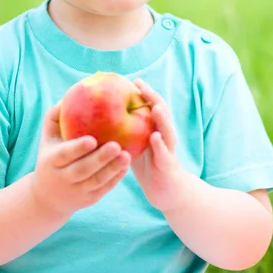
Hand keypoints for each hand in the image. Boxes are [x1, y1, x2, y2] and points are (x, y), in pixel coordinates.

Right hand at [31, 103, 130, 217]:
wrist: (47, 197)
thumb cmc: (50, 156)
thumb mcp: (47, 138)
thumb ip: (55, 116)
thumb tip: (69, 95)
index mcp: (51, 161)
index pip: (65, 155)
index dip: (78, 148)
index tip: (92, 139)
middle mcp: (63, 178)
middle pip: (83, 170)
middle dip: (100, 159)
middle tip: (116, 145)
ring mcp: (77, 191)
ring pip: (96, 182)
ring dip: (112, 169)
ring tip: (127, 155)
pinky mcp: (89, 200)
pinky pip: (104, 189)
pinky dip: (115, 178)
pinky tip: (126, 165)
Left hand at [131, 79, 185, 211]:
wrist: (166, 192)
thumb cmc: (148, 166)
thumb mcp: (135, 145)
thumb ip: (126, 131)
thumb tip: (102, 116)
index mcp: (156, 129)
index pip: (152, 106)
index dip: (145, 93)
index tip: (133, 80)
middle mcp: (165, 136)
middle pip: (162, 112)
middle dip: (153, 98)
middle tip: (141, 86)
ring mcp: (169, 150)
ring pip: (168, 131)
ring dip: (162, 119)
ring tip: (154, 107)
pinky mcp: (170, 167)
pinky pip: (165, 155)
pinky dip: (161, 145)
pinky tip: (154, 137)